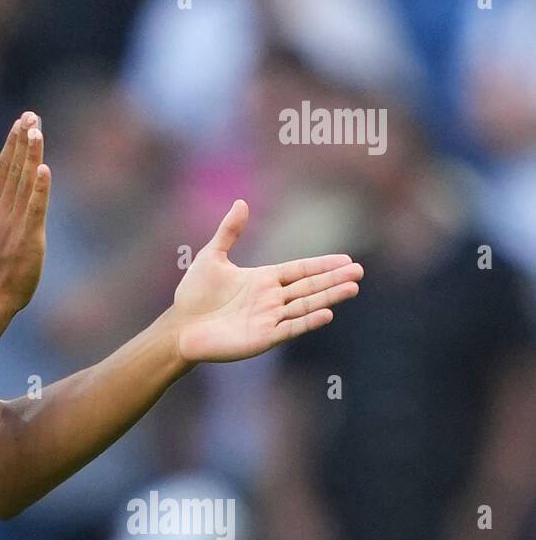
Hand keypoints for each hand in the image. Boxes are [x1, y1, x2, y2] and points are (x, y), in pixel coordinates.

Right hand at [0, 111, 50, 317]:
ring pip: (23, 183)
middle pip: (13, 169)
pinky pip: (34, 209)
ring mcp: (14, 223)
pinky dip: (39, 189)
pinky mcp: (28, 237)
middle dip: (22, 141)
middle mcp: (1, 210)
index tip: (21, 119)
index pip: (3, 167)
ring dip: (30, 156)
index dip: (13, 142)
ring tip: (36, 131)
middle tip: (30, 115)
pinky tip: (44, 169)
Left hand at [171, 199, 362, 362]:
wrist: (180, 327)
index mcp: (263, 279)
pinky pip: (290, 328)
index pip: (300, 270)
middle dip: (334, 279)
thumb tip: (241, 202)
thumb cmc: (193, 294)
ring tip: (352, 288)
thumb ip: (229, 231)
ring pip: (306, 305)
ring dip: (329, 297)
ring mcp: (269, 318)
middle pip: (309, 286)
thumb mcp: (211, 257)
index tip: (347, 260)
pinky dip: (308, 321)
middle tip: (359, 272)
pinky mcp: (263, 337)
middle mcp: (271, 299)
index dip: (323, 265)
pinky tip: (326, 313)